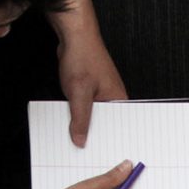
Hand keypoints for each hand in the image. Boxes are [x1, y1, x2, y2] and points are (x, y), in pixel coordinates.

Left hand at [49, 0, 126, 145]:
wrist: (74, 34)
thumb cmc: (83, 57)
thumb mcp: (79, 94)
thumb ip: (80, 120)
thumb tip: (80, 140)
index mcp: (119, 99)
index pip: (116, 128)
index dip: (104, 141)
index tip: (93, 153)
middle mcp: (114, 97)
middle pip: (103, 123)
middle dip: (91, 133)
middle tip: (79, 145)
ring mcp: (102, 92)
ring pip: (93, 115)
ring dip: (82, 121)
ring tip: (72, 131)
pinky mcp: (91, 88)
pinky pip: (85, 106)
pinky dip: (77, 111)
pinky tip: (69, 115)